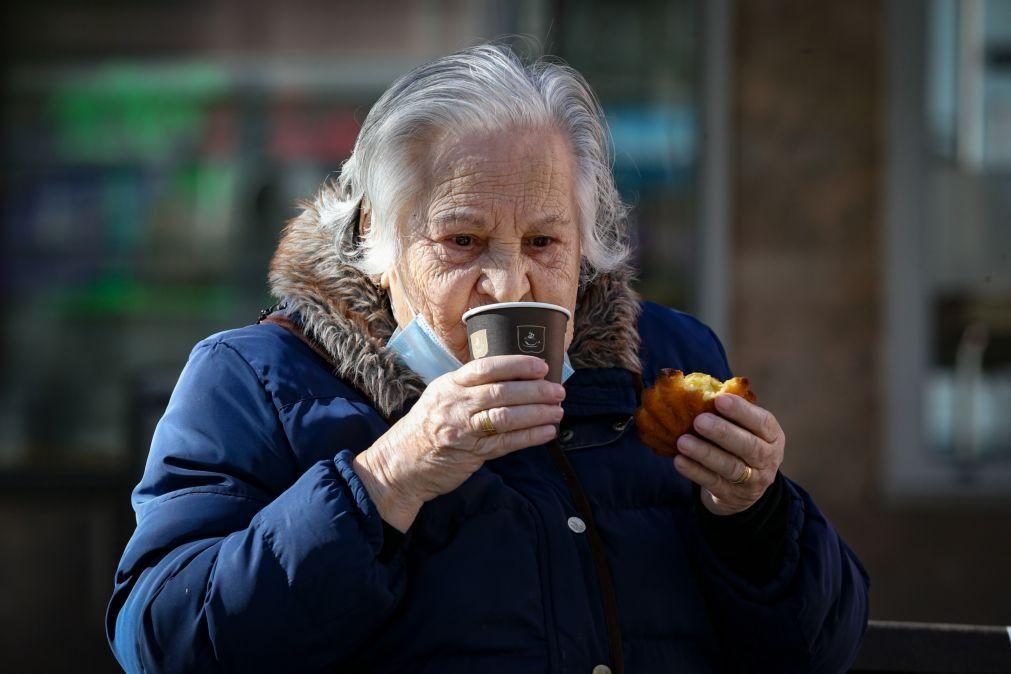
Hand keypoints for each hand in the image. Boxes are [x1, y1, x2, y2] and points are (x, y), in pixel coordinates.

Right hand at [353, 355, 564, 531]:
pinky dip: (530, 437)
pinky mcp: (470, 454)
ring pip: (506, 417)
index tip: (541, 366)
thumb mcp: (440, 397)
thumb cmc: (426, 427)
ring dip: (537, 414)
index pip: (486, 367)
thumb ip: (470, 387)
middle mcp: (455, 404)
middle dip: (535, 390)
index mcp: (449, 384)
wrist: (399, 464)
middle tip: (558, 391)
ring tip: (557, 411)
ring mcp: (462, 430)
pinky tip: (547, 432)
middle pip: (501, 392)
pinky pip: (505, 443)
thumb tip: (512, 377)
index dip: (516, 364)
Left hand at [672, 393, 784, 515]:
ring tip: (683, 441)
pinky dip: (694, 471)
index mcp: (772, 436)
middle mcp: (767, 459)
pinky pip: (712, 483)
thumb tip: (700, 390)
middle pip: (748, 446)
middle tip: (699, 420)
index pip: (762, 422)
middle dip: (722, 432)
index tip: (719, 400)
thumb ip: (730, 414)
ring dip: (704, 453)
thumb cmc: (739, 445)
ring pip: (729, 466)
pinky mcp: (732, 496)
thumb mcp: (746, 430)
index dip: (742, 411)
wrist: (744, 490)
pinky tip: (679, 460)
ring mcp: (752, 481)